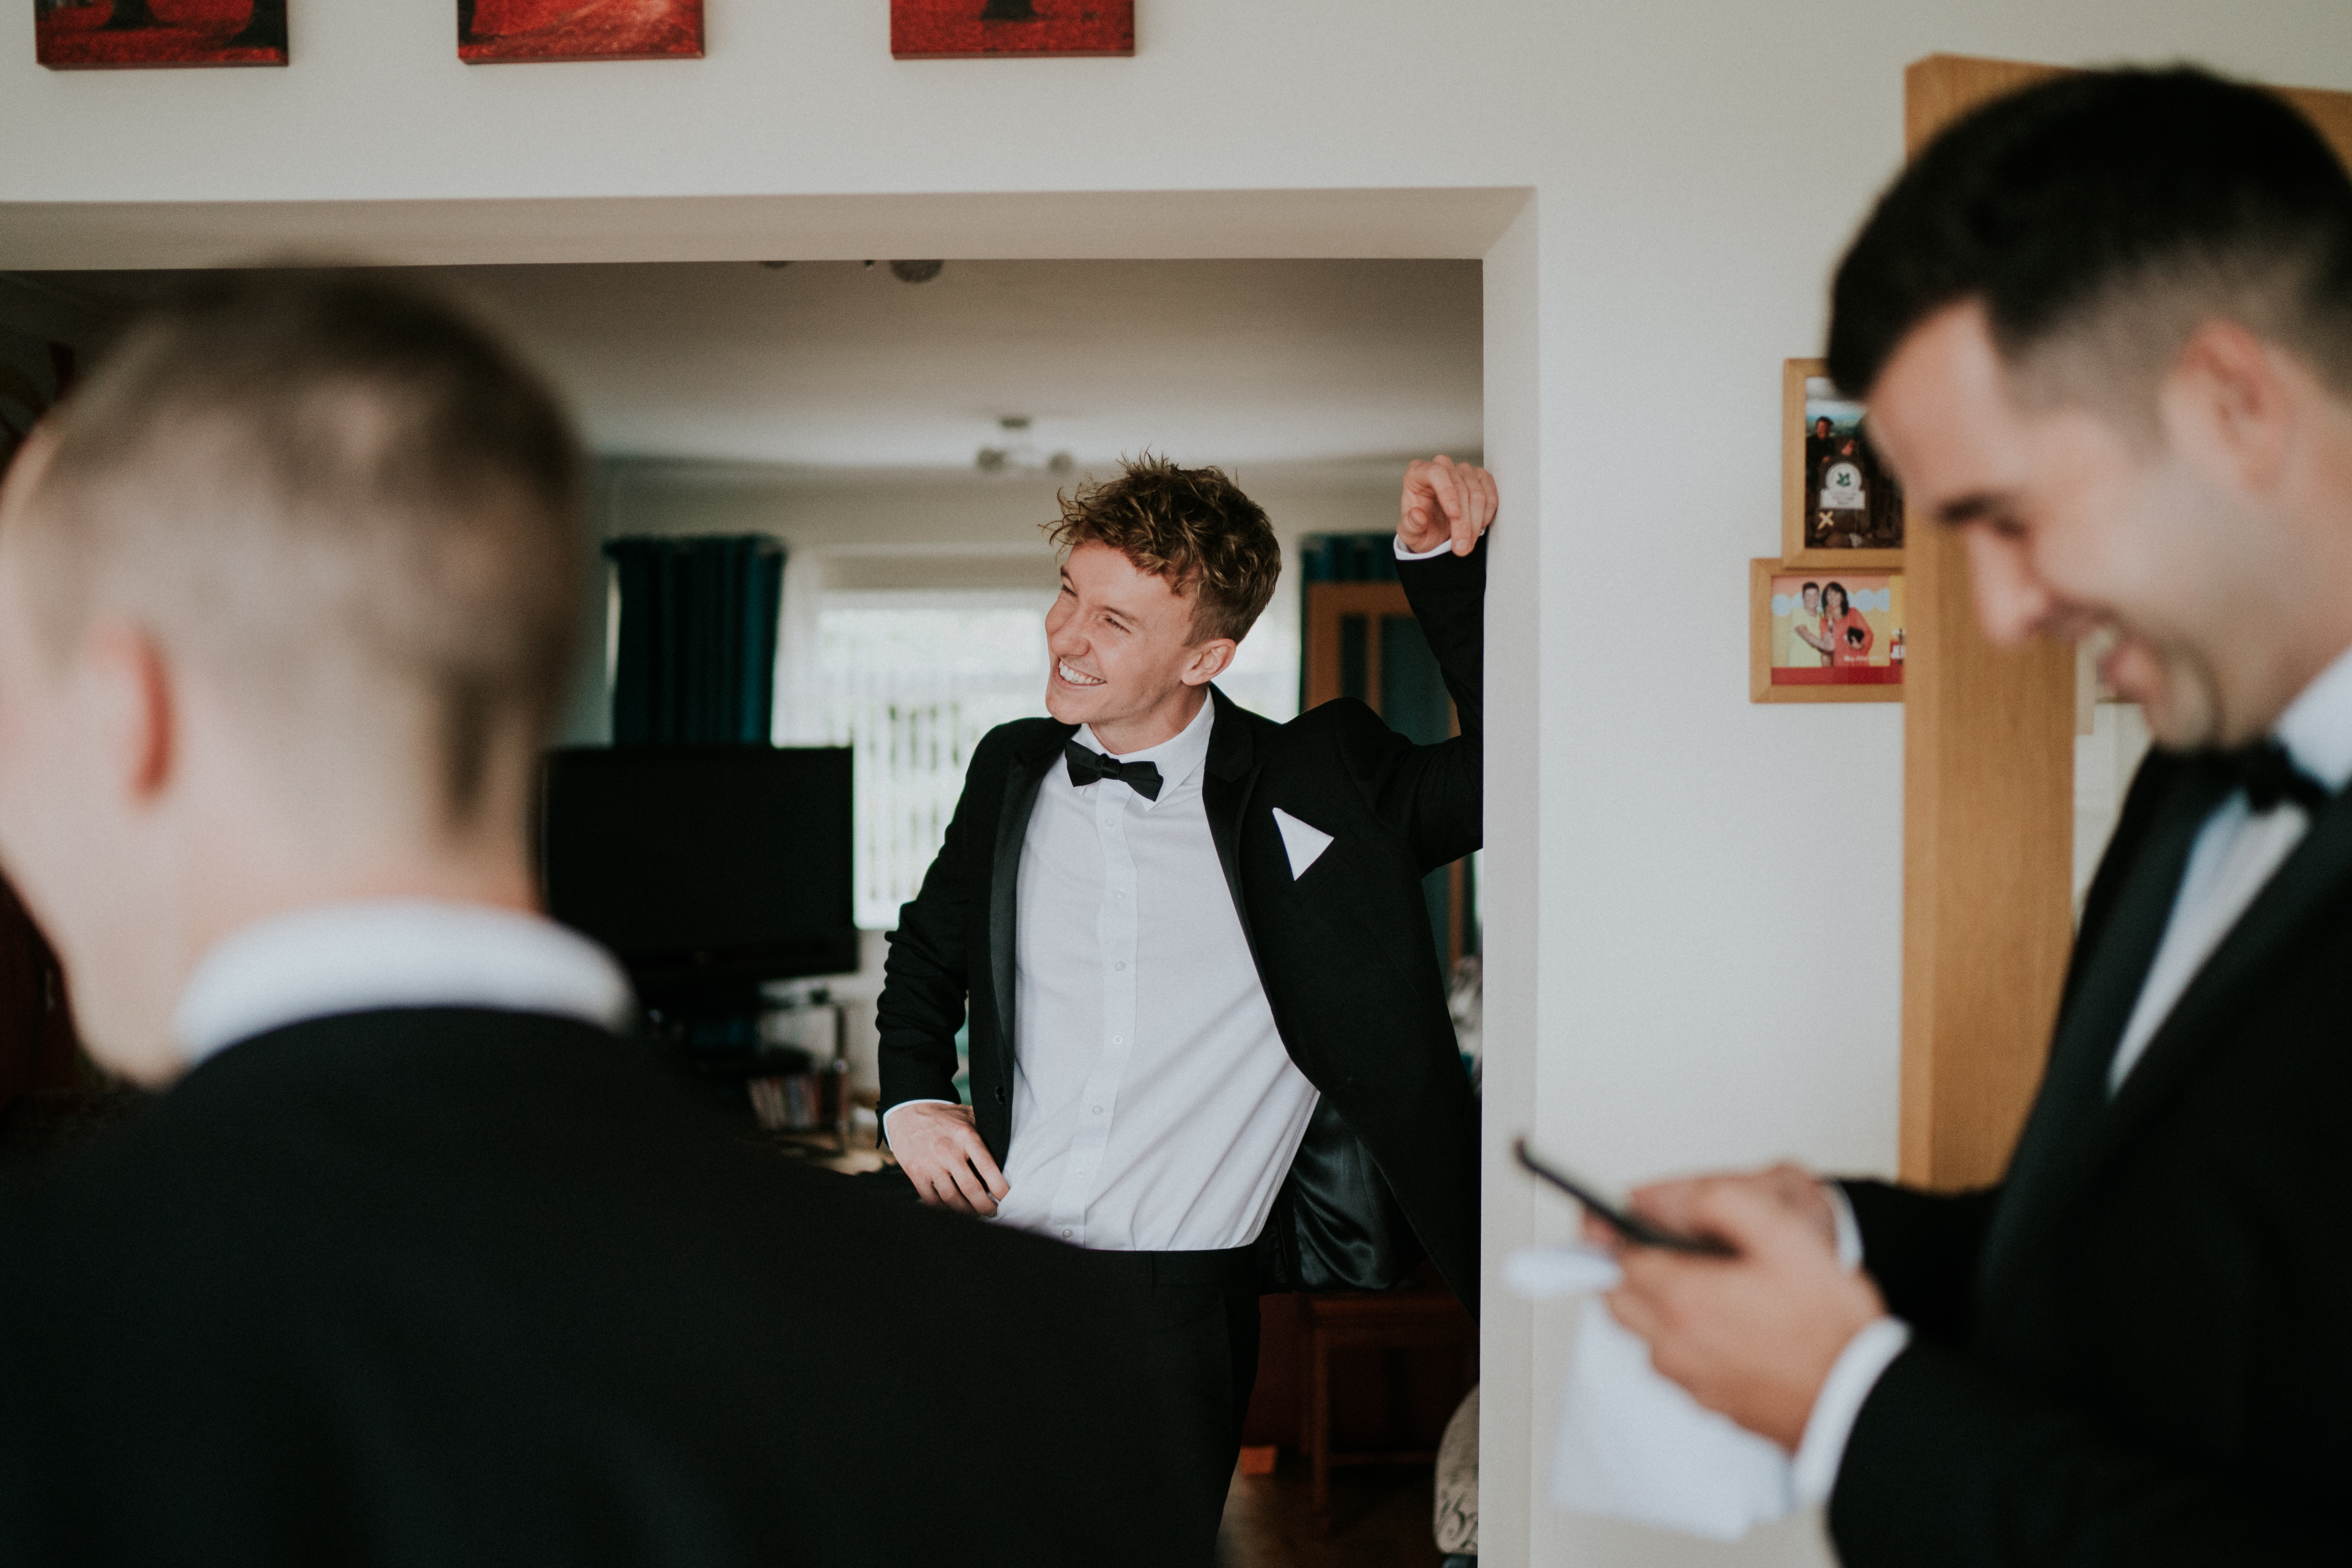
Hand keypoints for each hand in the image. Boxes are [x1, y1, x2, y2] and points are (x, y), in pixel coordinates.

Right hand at [887, 1102, 1009, 1217]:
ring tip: (974, 1213)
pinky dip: (943, 1208)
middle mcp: (948, 1150)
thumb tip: (1008, 1147)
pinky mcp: (915, 1172)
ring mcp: (930, 1163)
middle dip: (985, 1206)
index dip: (999, 1187)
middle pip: (971, 1188)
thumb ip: (985, 1130)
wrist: (907, 1112)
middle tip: (992, 1212)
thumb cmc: (943, 1117)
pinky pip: (931, 1199)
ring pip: (951, 1198)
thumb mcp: (967, 1115)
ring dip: (965, 1211)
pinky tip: (952, 1209)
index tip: (1006, 1198)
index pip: (987, 1167)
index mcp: (965, 1136)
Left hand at [1399, 455, 1497, 556]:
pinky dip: (1486, 514)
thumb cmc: (1422, 528)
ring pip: (1477, 493)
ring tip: (1467, 543)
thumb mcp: (1411, 534)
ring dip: (1475, 523)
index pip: (1436, 472)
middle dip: (1463, 521)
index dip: (1447, 492)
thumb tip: (1417, 515)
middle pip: (1460, 487)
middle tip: (1461, 545)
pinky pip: (1490, 494)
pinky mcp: (1480, 478)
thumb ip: (1410, 526)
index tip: (1454, 515)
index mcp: (1418, 474)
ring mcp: (1462, 471)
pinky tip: (1477, 528)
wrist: (1436, 532)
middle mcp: (1441, 467)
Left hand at [1595, 1166, 1882, 1451]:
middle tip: (1625, 1241)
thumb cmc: (1830, 1327)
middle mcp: (1674, 1346)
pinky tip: (1710, 1317)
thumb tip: (1665, 1198)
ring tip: (1676, 1274)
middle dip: (1613, 1266)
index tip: (1595, 1215)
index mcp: (1683, 1301)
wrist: (1861, 1403)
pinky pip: (1673, 1361)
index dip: (1603, 1231)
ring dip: (1645, 1301)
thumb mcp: (1784, 1237)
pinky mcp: (1712, 1402)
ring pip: (1643, 1334)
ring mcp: (1691, 1380)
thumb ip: (1722, 1202)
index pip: (1616, 1260)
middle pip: (1617, 1299)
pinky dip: (1674, 1334)